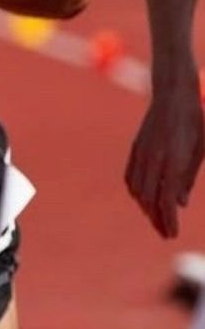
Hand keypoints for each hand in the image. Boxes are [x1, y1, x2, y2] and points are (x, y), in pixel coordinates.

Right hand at [126, 81, 204, 236]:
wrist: (173, 94)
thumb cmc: (194, 121)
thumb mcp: (199, 150)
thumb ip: (188, 178)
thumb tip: (180, 203)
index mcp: (173, 161)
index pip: (167, 200)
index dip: (169, 220)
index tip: (172, 233)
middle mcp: (153, 160)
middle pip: (150, 200)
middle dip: (157, 219)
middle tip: (165, 233)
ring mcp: (141, 155)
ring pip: (137, 191)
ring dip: (146, 208)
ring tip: (156, 219)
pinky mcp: (136, 150)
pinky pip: (130, 178)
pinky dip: (135, 193)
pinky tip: (143, 199)